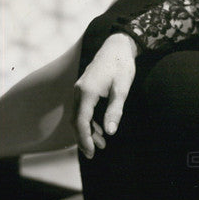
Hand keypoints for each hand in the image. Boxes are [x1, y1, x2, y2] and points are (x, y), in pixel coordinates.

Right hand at [73, 33, 138, 158]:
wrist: (117, 46)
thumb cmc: (121, 66)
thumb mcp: (122, 89)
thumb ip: (115, 110)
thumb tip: (110, 131)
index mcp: (87, 92)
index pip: (81, 121)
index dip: (85, 139)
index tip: (92, 152)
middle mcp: (79, 91)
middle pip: (76, 121)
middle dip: (84, 138)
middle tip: (94, 153)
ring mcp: (79, 89)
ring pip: (78, 116)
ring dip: (87, 131)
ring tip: (102, 144)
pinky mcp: (83, 88)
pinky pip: (81, 109)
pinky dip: (88, 121)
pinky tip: (99, 128)